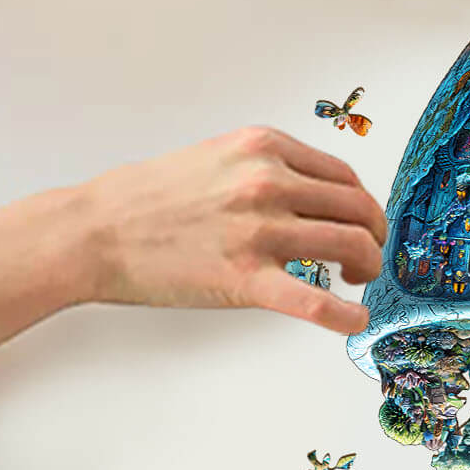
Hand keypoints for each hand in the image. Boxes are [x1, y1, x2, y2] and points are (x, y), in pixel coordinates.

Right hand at [0, 127, 389, 352]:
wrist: (96, 230)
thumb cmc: (149, 197)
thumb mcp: (218, 157)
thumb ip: (266, 167)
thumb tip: (312, 193)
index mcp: (264, 148)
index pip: (343, 175)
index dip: (362, 204)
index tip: (363, 222)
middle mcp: (269, 182)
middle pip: (356, 208)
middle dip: (374, 234)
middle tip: (369, 256)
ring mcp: (259, 230)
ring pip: (349, 244)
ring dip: (367, 266)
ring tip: (358, 280)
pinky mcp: (244, 279)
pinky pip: (314, 301)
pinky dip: (345, 316)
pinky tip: (356, 322)